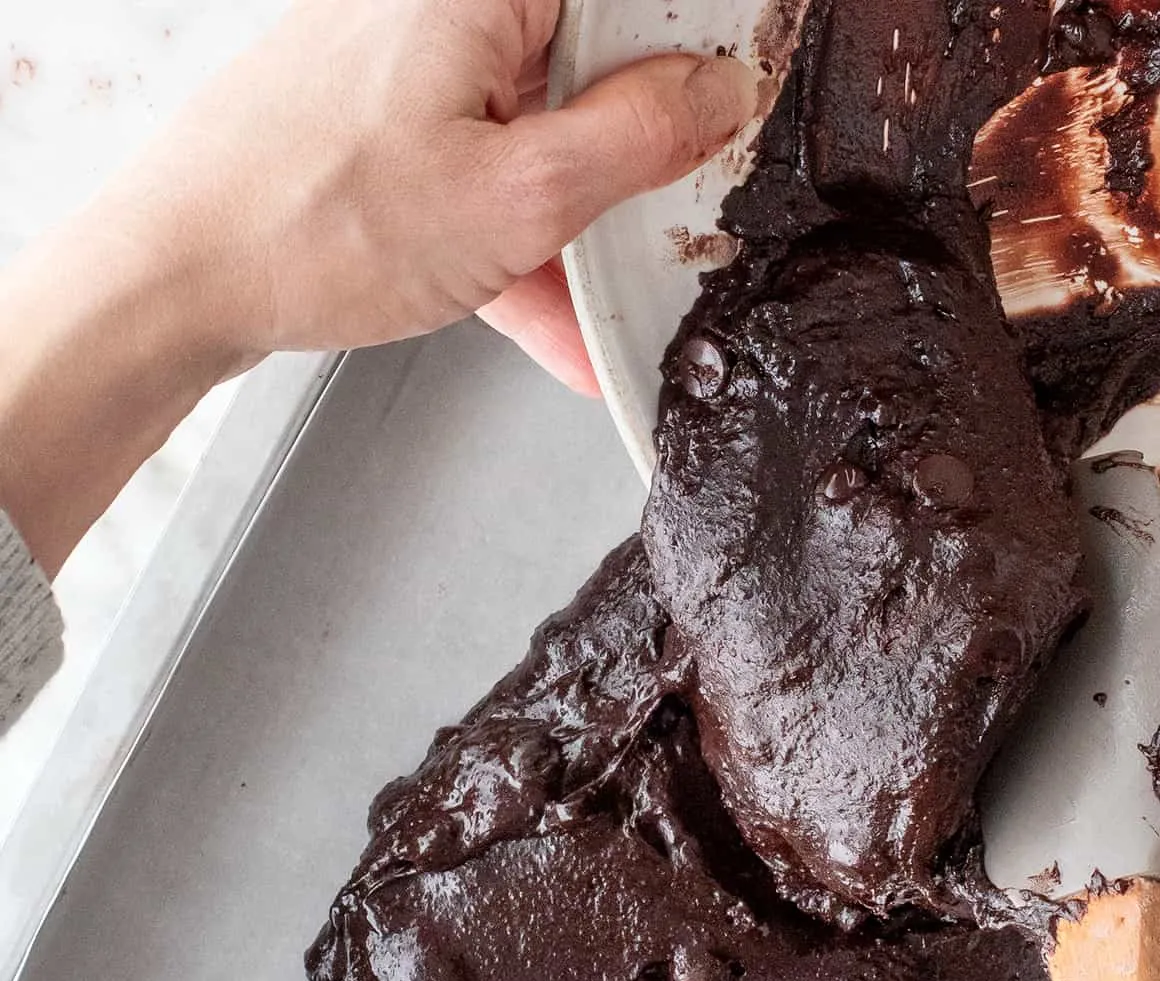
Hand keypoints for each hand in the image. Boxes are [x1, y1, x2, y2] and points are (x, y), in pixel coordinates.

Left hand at [0, 0, 756, 574]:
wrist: (176, 280)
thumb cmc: (313, 225)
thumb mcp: (520, 194)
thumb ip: (638, 138)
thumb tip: (719, 93)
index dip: (699, 54)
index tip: (731, 120)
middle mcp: (441, 6)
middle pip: (587, 65)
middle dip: (634, 162)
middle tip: (665, 230)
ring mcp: (405, 69)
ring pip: (532, 134)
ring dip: (575, 229)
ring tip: (603, 312)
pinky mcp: (380, 132)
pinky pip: (475, 178)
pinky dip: (515, 248)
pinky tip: (555, 328)